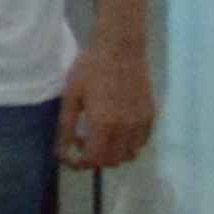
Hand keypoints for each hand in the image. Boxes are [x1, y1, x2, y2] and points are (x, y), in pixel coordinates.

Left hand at [64, 45, 156, 171]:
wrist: (121, 49)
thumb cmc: (90, 68)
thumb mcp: (71, 95)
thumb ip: (67, 126)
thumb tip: (62, 150)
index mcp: (104, 124)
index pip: (95, 159)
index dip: (80, 164)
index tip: (70, 158)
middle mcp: (126, 128)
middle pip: (113, 161)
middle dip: (95, 159)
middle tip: (81, 144)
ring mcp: (141, 123)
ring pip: (130, 154)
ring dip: (113, 153)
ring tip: (99, 137)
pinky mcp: (150, 115)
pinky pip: (141, 141)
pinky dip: (128, 144)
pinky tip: (116, 130)